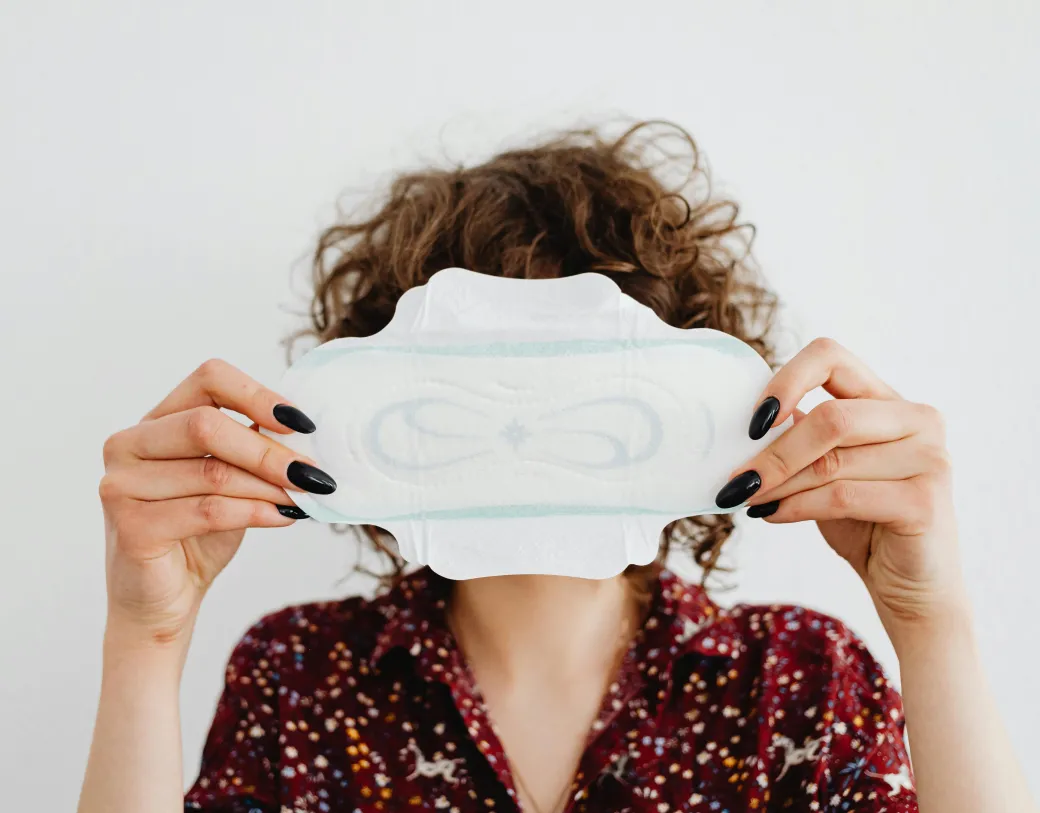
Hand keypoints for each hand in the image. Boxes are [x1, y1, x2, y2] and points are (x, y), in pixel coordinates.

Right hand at [98, 359, 334, 649]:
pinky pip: (208, 511)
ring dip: (269, 486)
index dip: (258, 395)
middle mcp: (129, 444)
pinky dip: (255, 512)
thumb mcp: (231, 480)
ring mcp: (121, 484)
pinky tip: (283, 516)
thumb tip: (305, 431)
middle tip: (313, 472)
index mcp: (156, 420)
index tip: (302, 423)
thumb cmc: (200, 532)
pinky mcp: (130, 526)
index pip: (209, 379)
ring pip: (213, 473)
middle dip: (269, 451)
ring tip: (303, 498)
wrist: (164, 598)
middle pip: (207, 426)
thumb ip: (251, 449)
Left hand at [715, 338, 968, 637]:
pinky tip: (771, 516)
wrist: (911, 587)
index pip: (830, 357)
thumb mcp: (825, 471)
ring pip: (832, 461)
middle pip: (829, 417)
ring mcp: (929, 457)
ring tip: (748, 499)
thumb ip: (800, 438)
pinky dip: (796, 506)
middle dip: (773, 452)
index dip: (786, 381)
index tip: (753, 421)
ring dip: (779, 483)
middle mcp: (917, 418)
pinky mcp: (925, 500)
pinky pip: (842, 495)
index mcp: (886, 400)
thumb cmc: (862, 523)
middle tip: (736, 479)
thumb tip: (743, 424)